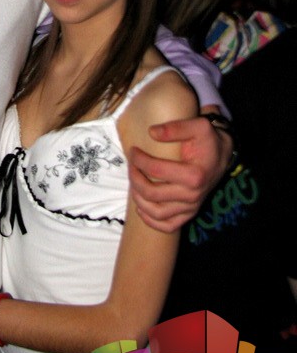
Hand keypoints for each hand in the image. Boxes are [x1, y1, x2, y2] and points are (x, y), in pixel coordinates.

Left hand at [129, 115, 231, 232]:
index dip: (139, 160)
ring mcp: (191, 207)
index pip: (156, 171)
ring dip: (138, 199)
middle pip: (152, 193)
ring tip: (133, 183)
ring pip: (156, 213)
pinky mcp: (189, 213)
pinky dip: (151, 221)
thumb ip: (175, 128)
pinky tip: (141, 208)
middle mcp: (193, 195)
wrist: (222, 155)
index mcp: (194, 175)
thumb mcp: (198, 126)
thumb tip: (151, 132)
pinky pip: (168, 226)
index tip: (133, 151)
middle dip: (134, 178)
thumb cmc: (208, 140)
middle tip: (131, 165)